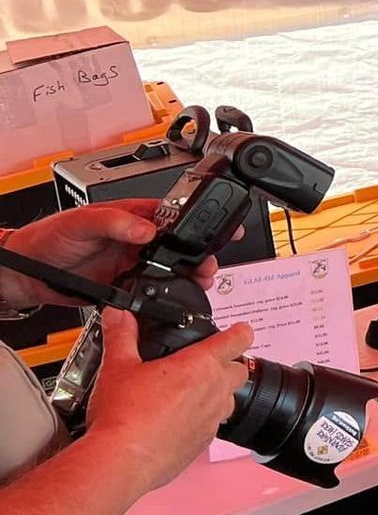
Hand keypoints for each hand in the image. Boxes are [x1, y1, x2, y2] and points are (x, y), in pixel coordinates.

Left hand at [0, 201, 221, 309]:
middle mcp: (135, 240)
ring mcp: (129, 263)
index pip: (172, 215)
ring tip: (198, 282)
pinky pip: (148, 291)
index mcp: (131, 216)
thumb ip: (115, 222)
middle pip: (177, 246)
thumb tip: (147, 229)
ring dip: (185, 277)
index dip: (197, 222)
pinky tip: (171, 299)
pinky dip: (162, 296)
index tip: (217, 228)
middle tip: (209, 264)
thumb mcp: (82, 221)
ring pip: (168, 270)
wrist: (24, 273)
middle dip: (199, 254)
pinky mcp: (121, 286)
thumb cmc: (49, 237)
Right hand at [86, 309, 253, 496]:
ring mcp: (212, 419)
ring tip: (190, 392)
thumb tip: (119, 316)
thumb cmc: (122, 416)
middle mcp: (214, 391)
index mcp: (200, 365)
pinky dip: (203, 419)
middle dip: (228, 364)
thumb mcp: (117, 366)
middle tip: (205, 364)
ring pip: (229, 399)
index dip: (240, 331)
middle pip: (239, 369)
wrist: (120, 461)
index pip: (238, 339)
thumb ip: (121, 336)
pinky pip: (214, 425)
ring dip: (217, 393)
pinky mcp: (203, 443)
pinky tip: (178, 420)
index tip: (239, 330)